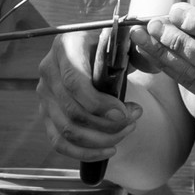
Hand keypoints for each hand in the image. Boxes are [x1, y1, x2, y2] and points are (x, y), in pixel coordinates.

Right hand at [37, 30, 143, 160]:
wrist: (90, 49)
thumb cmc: (109, 46)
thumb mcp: (124, 41)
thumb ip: (140, 51)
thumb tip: (150, 64)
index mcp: (66, 46)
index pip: (74, 82)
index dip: (99, 104)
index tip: (126, 113)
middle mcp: (49, 70)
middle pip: (73, 111)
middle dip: (108, 125)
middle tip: (133, 121)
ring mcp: (44, 93)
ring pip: (67, 130)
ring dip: (101, 139)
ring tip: (126, 130)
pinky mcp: (46, 113)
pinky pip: (59, 142)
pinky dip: (84, 152)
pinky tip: (109, 150)